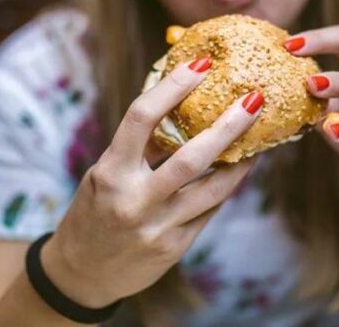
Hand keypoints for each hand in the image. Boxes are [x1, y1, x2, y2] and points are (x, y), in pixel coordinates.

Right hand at [41, 58, 262, 307]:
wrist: (80, 274)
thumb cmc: (94, 211)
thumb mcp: (105, 175)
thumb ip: (139, 148)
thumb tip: (180, 105)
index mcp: (111, 172)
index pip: (142, 118)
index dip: (173, 87)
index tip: (201, 64)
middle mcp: (134, 199)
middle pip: (192, 157)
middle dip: (229, 126)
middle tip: (254, 99)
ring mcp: (158, 226)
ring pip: (214, 189)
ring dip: (241, 161)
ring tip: (258, 139)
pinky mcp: (174, 247)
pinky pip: (209, 211)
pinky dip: (225, 188)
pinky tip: (238, 171)